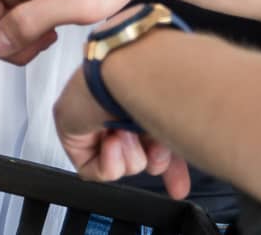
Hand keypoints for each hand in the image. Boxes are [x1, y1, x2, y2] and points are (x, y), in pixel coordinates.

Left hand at [54, 67, 190, 198]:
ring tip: (127, 128)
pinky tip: (111, 139)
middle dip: (153, 159)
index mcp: (144, 106)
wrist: (120, 74)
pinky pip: (98, 172)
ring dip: (130, 152)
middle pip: (142, 160)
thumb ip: (179, 149)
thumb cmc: (147, 83)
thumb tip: (183, 182)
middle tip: (154, 145)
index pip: (158, 144)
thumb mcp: (172, 121)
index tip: (178, 188)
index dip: (170, 168)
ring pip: (123, 167)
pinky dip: (109, 160)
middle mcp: (122, 116)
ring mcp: (99, 128)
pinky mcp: (77, 141)